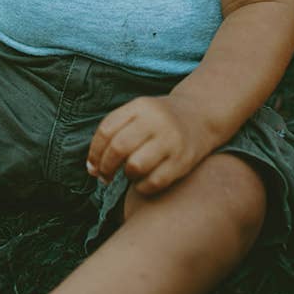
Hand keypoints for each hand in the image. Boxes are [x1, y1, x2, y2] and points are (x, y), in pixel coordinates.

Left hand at [85, 95, 207, 196]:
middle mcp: (156, 121)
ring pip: (136, 165)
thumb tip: (93, 167)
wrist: (201, 116)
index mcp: (141, 106)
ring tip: (129, 174)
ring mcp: (172, 140)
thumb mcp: (140, 112)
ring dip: (126, 175)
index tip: (92, 166)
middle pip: (119, 147)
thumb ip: (116, 131)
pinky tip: (143, 182)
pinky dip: (143, 187)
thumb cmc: (160, 120)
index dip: (94, 152)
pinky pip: (154, 182)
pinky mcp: (183, 161)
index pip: (106, 130)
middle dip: (106, 166)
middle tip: (105, 177)